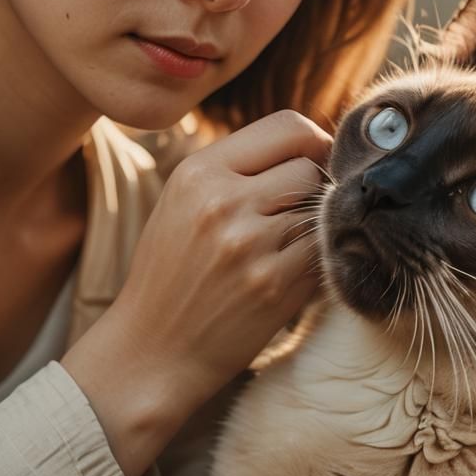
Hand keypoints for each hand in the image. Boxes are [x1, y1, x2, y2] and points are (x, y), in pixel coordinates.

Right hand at [62, 109, 329, 475]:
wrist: (152, 349)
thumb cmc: (170, 271)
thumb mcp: (183, 200)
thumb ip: (237, 167)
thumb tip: (309, 144)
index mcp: (199, 171)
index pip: (286, 126)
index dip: (313, 140)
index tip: (316, 158)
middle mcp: (224, 201)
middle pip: (309, 166)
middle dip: (315, 185)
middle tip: (302, 208)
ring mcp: (251, 245)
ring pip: (321, 209)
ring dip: (315, 224)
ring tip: (287, 242)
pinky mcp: (275, 286)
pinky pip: (323, 252)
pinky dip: (317, 258)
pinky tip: (290, 270)